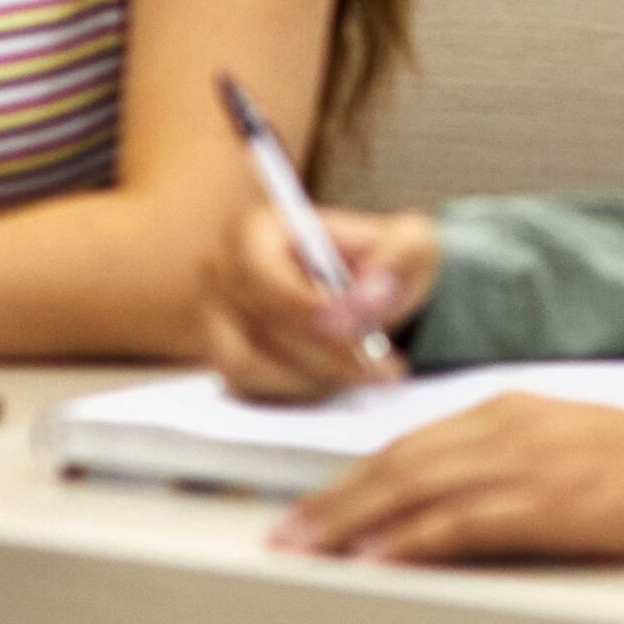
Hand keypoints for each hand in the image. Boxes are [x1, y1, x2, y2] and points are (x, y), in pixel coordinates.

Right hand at [209, 201, 440, 399]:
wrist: (363, 293)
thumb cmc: (380, 262)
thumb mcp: (408, 242)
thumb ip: (399, 257)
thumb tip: (369, 297)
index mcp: (255, 231)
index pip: (261, 273)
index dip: (302, 306)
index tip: (352, 327)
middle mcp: (222, 275)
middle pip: (258, 324)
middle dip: (325, 351)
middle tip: (382, 367)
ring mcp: (215, 322)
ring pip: (250, 364)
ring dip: (314, 376)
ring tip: (368, 373)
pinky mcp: (225, 362)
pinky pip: (251, 390)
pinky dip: (299, 391)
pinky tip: (340, 379)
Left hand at [272, 395, 623, 566]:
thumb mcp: (569, 440)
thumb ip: (505, 455)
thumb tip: (442, 495)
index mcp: (513, 405)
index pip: (411, 439)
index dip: (352, 476)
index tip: (311, 507)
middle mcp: (512, 425)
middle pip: (398, 461)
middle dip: (332, 501)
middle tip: (285, 536)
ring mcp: (530, 463)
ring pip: (416, 488)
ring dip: (352, 523)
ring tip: (309, 552)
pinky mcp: (552, 505)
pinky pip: (461, 523)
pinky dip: (411, 542)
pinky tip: (377, 561)